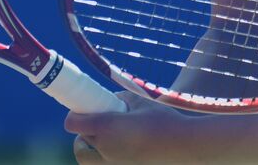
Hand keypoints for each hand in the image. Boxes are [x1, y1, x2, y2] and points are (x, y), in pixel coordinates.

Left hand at [65, 92, 201, 163]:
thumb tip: (109, 101)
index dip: (74, 116)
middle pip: (80, 142)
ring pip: (87, 160)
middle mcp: (105, 149)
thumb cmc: (163, 121)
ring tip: (102, 141)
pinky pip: (102, 164)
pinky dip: (102, 158)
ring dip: (88, 150)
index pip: (73, 124)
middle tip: (93, 126)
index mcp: (107, 128)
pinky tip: (118, 149)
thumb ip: (120, 99)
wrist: (183, 146)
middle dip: (83, 133)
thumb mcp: (140, 102)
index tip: (80, 111)